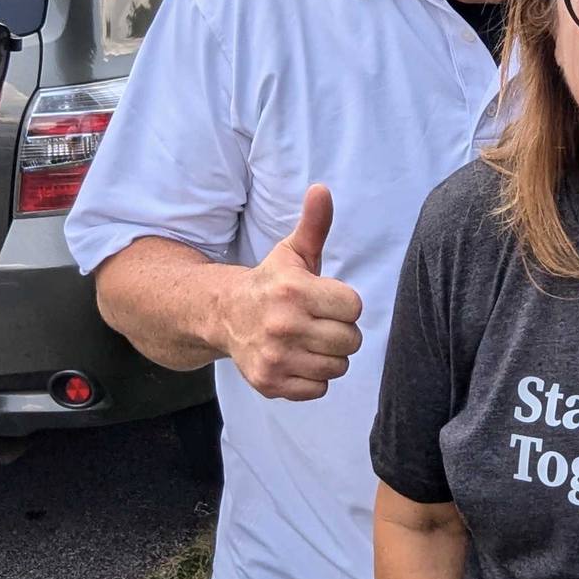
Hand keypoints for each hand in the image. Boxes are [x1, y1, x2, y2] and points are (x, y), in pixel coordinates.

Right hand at [221, 184, 363, 399]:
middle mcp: (284, 325)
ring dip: (329, 355)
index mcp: (294, 290)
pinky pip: (319, 388)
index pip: (354, 307)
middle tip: (319, 322)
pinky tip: (297, 358)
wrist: (224, 315)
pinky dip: (313, 377)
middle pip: (350, 340)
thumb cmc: (271, 283)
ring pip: (337, 367)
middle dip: (340, 331)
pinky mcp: (271, 383)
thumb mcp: (292, 252)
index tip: (326, 299)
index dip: (344, 303)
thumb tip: (322, 189)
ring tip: (309, 339)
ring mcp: (276, 357)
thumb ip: (314, 224)